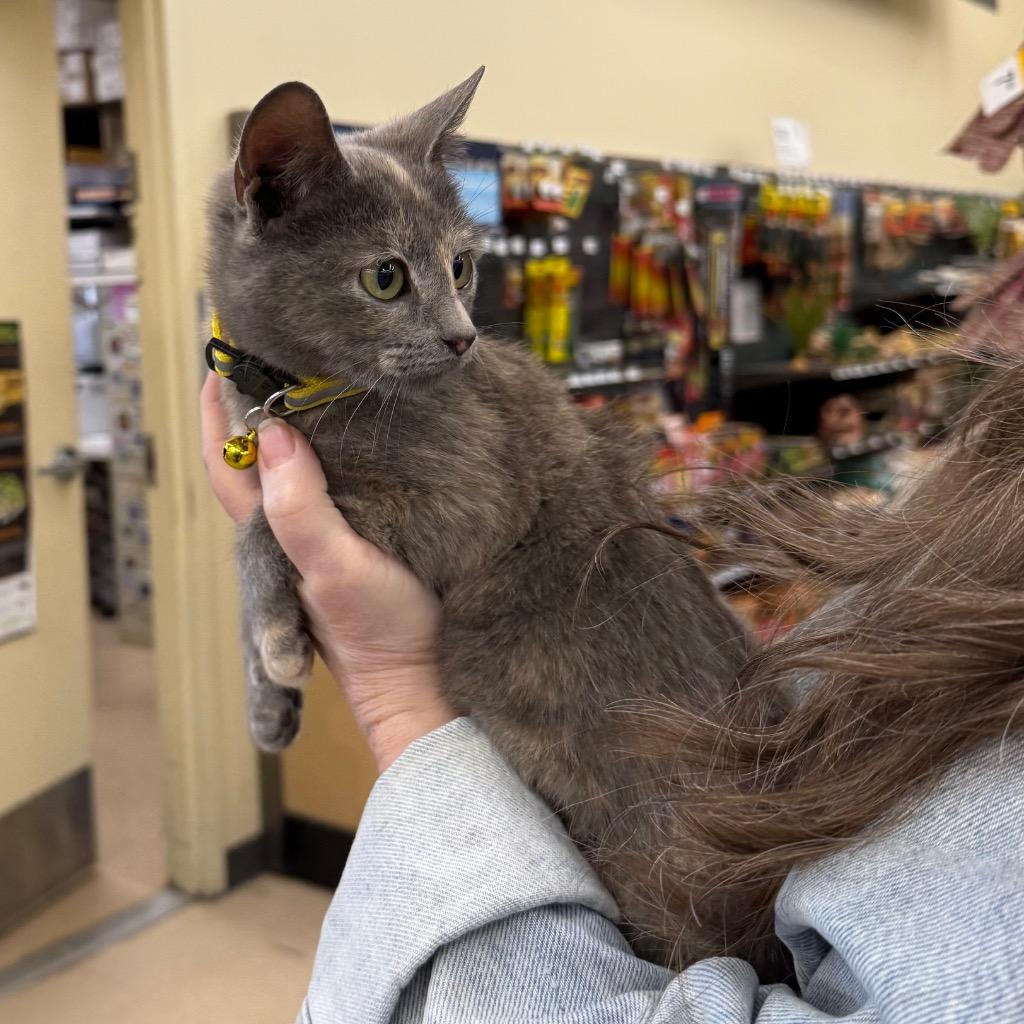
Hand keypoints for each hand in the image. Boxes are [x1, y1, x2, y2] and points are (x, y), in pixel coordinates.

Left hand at [200, 373, 454, 770]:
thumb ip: (298, 508)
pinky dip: (338, 446)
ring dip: (296, 421)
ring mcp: (325, 534)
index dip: (216, 411)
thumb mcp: (334, 567)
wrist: (424, 677)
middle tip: (276, 350)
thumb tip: (271, 434)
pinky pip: (336, 481)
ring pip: (296, 467)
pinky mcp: (361, 538)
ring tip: (317, 375)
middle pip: (255, 458)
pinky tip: (361, 427)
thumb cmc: (377, 630)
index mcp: (270, 534)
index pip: (225, 462)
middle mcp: (289, 530)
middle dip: (255, 403)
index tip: (225, 357)